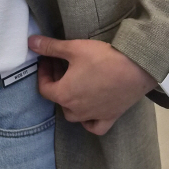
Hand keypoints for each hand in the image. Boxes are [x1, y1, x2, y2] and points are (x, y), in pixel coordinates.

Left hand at [28, 35, 156, 135]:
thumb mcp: (73, 48)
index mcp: (64, 94)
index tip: (48, 59)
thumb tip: (30, 42)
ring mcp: (93, 116)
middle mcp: (76, 110)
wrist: (137, 68)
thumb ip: (50, 47)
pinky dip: (89, 121)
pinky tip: (90, 109)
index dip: (43, 72)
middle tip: (62, 64)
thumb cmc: (103, 58)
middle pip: (58, 99)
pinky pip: (94, 126)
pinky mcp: (110, 118)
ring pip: (74, 115)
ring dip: (69, 101)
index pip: (44, 87)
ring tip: (75, 83)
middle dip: (56, 81)